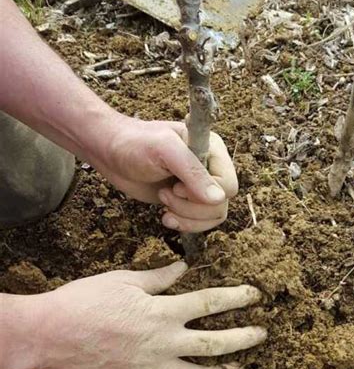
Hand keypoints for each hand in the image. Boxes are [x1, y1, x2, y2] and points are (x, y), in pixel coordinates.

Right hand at [35, 262, 265, 368]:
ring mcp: (151, 368)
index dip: (237, 298)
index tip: (255, 294)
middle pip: (215, 344)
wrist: (50, 334)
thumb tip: (183, 268)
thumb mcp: (124, 279)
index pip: (211, 303)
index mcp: (163, 312)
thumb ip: (159, 278)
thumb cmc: (84, 300)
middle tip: (262, 335)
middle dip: (244, 339)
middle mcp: (163, 342)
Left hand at [95, 116, 237, 232]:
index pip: (229, 186)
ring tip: (163, 202)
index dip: (204, 193)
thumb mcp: (164, 151)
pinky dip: (183, 225)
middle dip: (191, 208)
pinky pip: (199, 223)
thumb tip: (220, 200)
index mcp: (213, 150)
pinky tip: (164, 217)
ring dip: (186, 217)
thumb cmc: (135, 143)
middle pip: (221, 205)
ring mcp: (199, 187)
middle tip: (166, 194)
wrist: (110, 152)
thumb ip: (193, 173)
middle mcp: (211, 168)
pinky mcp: (186, 202)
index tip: (177, 186)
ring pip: (213, 217)